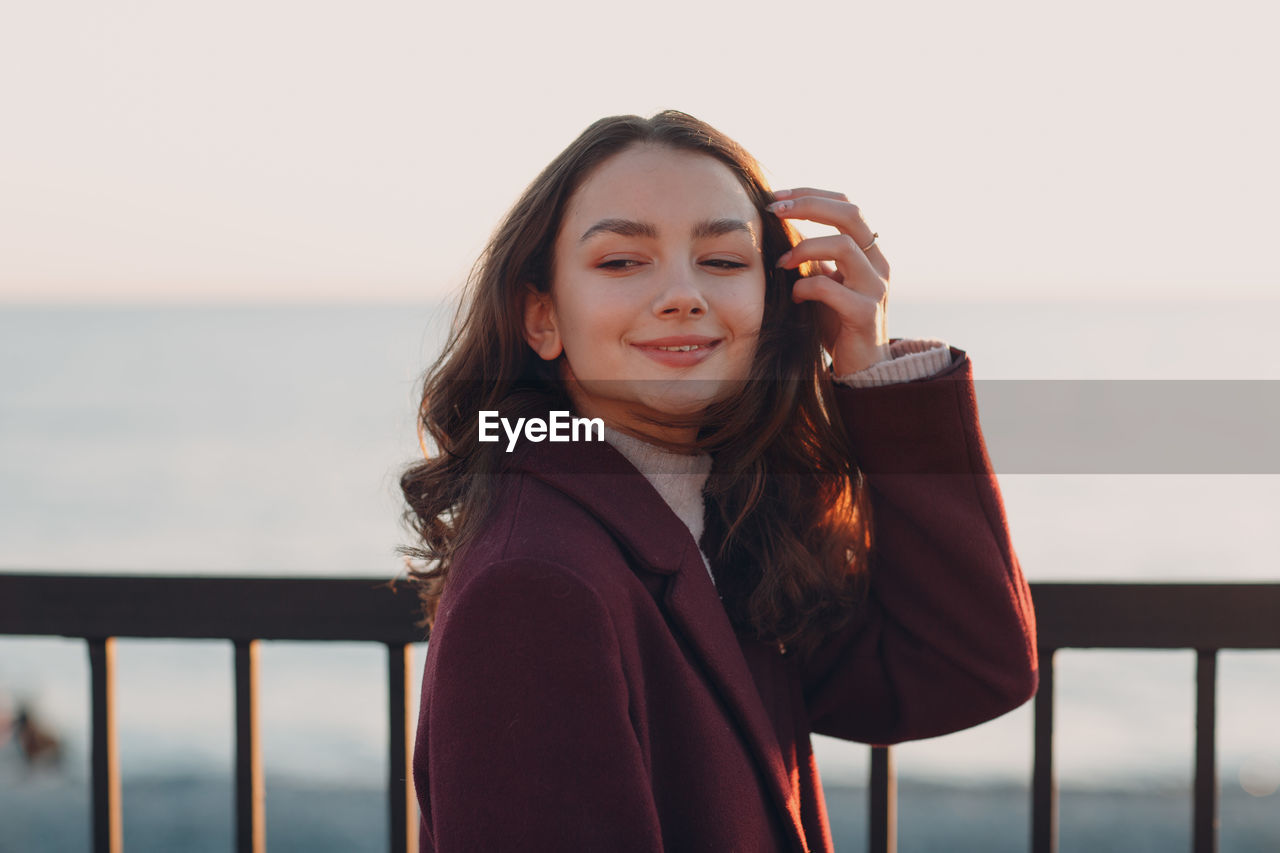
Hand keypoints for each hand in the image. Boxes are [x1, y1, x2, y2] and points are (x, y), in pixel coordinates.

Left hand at [767, 188, 890, 375]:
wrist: (862, 368)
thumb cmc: (837, 323)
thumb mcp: (824, 281)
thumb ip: (812, 257)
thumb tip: (782, 226)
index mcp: (869, 252)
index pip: (847, 205)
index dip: (812, 195)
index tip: (776, 196)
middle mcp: (878, 264)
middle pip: (851, 214)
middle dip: (808, 205)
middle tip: (774, 209)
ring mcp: (875, 288)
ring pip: (844, 246)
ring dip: (805, 248)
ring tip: (781, 262)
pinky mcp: (865, 314)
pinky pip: (832, 288)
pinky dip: (806, 287)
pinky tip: (795, 297)